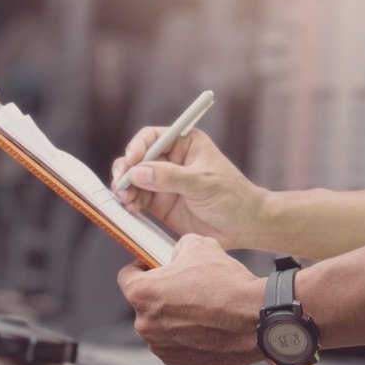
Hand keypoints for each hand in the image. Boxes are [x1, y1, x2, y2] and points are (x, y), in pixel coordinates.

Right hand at [111, 128, 266, 249]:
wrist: (244, 226)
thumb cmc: (232, 197)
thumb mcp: (202, 183)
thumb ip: (170, 177)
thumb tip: (138, 172)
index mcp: (184, 144)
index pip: (152, 138)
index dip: (137, 147)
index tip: (131, 162)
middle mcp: (170, 161)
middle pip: (137, 159)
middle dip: (126, 171)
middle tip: (121, 185)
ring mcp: (163, 183)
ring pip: (134, 181)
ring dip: (125, 189)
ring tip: (126, 201)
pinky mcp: (160, 204)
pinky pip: (138, 200)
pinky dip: (130, 204)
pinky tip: (131, 209)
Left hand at [117, 234, 266, 364]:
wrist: (257, 318)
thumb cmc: (228, 283)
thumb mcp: (199, 246)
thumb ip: (177, 249)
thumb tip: (175, 255)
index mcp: (142, 293)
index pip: (126, 277)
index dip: (140, 268)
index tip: (153, 267)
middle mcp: (145, 324)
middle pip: (144, 304)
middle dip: (161, 295)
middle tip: (186, 287)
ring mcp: (161, 346)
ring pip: (159, 326)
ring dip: (173, 317)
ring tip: (201, 307)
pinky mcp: (178, 363)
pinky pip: (174, 345)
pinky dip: (185, 336)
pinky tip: (206, 325)